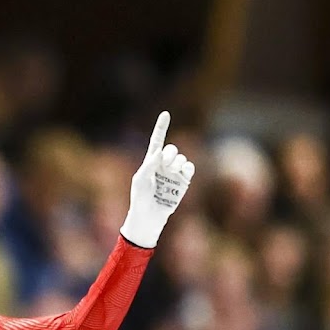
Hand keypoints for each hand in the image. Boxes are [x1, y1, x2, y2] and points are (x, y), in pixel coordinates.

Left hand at [120, 111, 194, 247]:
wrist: (149, 215)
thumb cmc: (140, 197)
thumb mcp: (140, 180)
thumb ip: (149, 164)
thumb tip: (160, 152)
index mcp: (151, 161)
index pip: (156, 140)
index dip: (161, 127)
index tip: (166, 114)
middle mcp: (164, 165)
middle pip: (172, 149)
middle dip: (170, 154)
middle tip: (165, 164)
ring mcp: (174, 173)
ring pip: (181, 158)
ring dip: (176, 163)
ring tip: (170, 174)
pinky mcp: (183, 182)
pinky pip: (190, 168)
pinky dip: (187, 168)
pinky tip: (181, 173)